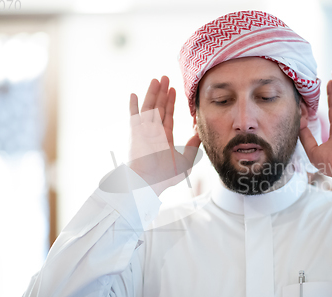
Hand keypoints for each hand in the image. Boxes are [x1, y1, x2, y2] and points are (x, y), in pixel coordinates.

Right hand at [127, 76, 200, 195]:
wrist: (148, 184)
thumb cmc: (164, 177)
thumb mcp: (185, 161)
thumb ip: (193, 146)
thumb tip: (199, 131)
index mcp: (164, 138)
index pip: (168, 116)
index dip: (171, 103)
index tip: (175, 90)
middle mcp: (153, 133)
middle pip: (159, 108)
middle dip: (163, 93)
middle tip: (166, 78)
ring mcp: (144, 132)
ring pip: (149, 107)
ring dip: (152, 93)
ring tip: (157, 79)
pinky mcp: (135, 133)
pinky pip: (133, 116)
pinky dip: (132, 106)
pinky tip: (133, 94)